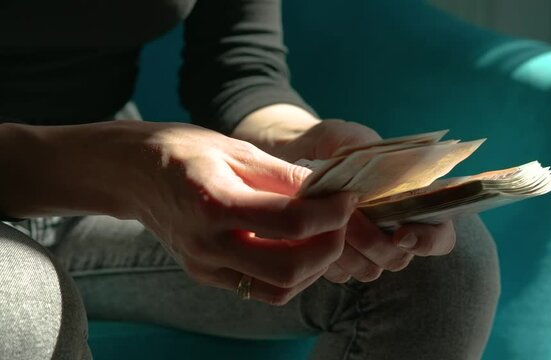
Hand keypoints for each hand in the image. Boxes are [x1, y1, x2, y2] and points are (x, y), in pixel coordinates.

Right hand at [133, 122, 357, 304]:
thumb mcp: (238, 150)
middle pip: (289, 270)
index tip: (347, 198)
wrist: (133, 173)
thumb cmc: (185, 152)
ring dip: (313, 267)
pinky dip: (290, 274)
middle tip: (339, 220)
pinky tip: (296, 246)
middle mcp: (207, 244)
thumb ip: (286, 175)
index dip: (331, 213)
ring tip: (321, 234)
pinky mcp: (205, 275)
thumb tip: (330, 191)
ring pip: (278, 289)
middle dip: (329, 247)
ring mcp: (204, 266)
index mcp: (215, 204)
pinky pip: (260, 289)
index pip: (291, 224)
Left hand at [274, 119, 456, 282]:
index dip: (428, 241)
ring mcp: (368, 250)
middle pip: (399, 258)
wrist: (295, 154)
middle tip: (347, 217)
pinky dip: (327, 256)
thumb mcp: (351, 139)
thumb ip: (368, 155)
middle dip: (371, 241)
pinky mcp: (340, 262)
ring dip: (347, 249)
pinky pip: (341, 274)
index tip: (400, 234)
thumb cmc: (332, 143)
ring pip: (369, 270)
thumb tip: (380, 183)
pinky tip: (313, 231)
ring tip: (327, 219)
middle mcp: (395, 231)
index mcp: (412, 202)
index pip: (440, 236)